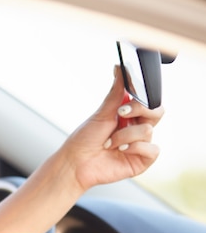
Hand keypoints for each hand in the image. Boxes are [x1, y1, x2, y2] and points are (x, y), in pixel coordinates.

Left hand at [60, 65, 163, 191]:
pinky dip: (134, 148)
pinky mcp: (141, 161)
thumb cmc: (84, 140)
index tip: (122, 106)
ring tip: (108, 143)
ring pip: (148, 131)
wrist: (75, 163)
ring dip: (124, 135)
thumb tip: (119, 68)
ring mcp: (140, 145)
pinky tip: (119, 151)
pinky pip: (152, 150)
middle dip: (139, 112)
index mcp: (129, 116)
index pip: (149, 102)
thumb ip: (115, 92)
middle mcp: (136, 129)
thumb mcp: (101, 113)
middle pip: (157, 112)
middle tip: (119, 116)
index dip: (141, 102)